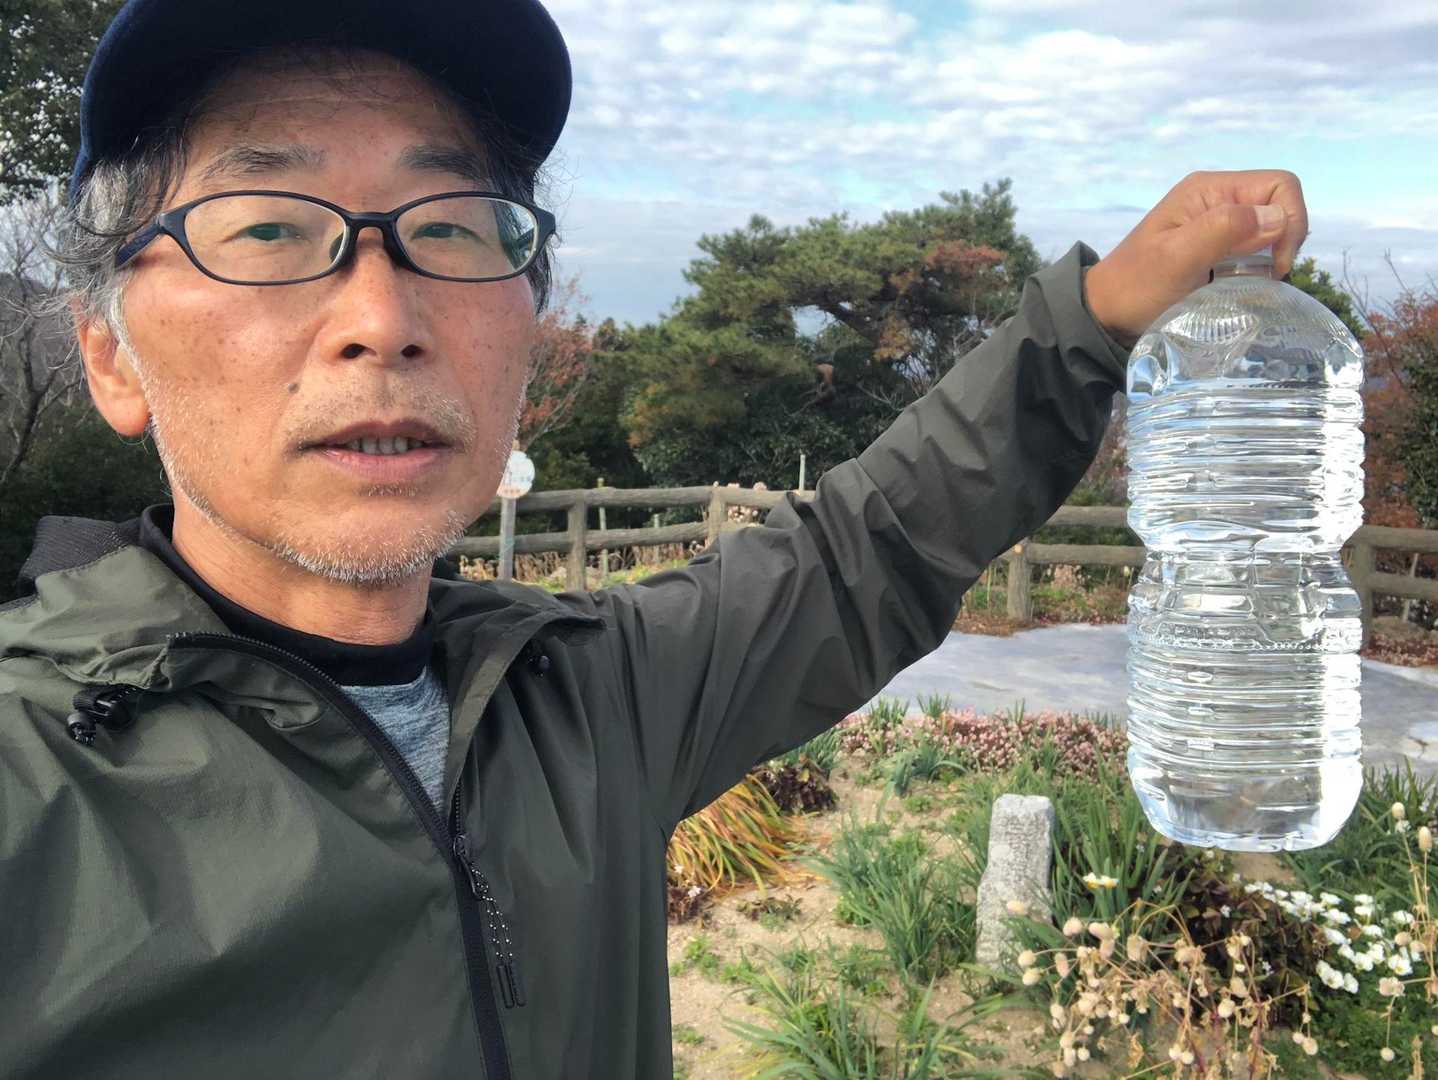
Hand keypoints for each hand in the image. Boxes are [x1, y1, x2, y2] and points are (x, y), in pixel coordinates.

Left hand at [1083, 169, 1309, 349]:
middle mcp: (1218, 200)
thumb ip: (1223, 230)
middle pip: (1280, 208)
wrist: (1106, 313)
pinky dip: (1256, 271)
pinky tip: (1238, 288)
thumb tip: (1277, 217)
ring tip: (1244, 286)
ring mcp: (1218, 225)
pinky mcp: (1218, 250)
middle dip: (1282, 243)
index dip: (1290, 221)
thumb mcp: (1176, 258)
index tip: (1276, 264)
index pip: (1280, 186)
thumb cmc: (1135, 286)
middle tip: (1261, 279)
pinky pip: (1255, 252)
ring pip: (1272, 232)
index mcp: (1209, 189)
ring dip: (1269, 259)